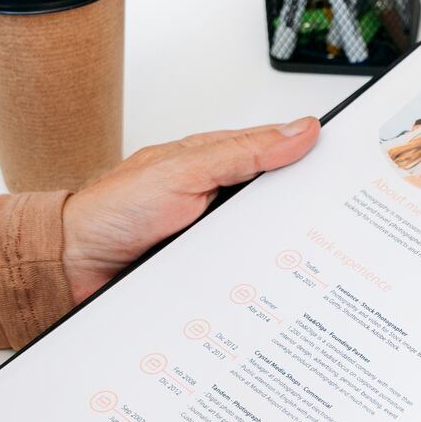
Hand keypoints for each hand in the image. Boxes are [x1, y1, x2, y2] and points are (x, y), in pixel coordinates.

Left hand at [60, 119, 320, 301]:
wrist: (70, 265)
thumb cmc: (112, 211)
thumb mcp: (184, 171)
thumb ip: (241, 152)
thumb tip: (298, 130)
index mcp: (216, 161)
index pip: (279, 153)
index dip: (313, 157)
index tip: (350, 166)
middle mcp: (218, 198)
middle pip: (280, 203)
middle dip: (308, 215)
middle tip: (345, 224)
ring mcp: (216, 236)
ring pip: (267, 243)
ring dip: (284, 254)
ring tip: (318, 262)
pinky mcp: (210, 270)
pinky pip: (247, 274)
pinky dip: (260, 281)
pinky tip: (278, 290)